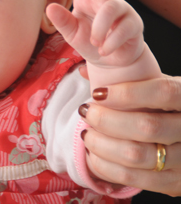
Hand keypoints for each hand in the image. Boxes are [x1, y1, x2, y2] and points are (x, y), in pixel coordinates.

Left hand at [46, 0, 144, 67]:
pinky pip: (123, 28)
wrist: (111, 60)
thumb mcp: (72, 33)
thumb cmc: (90, 41)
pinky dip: (111, 41)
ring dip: (100, 26)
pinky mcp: (134, 24)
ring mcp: (122, 10)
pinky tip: (104, 50)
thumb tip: (49, 7)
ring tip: (94, 42)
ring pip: (112, 7)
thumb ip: (62, 21)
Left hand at [81, 76, 180, 195]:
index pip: (163, 92)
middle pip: (147, 126)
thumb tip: (82, 71)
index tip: (98, 93)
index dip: (128, 93)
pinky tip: (93, 154)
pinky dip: (107, 166)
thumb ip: (125, 78)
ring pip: (138, 155)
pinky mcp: (175, 183)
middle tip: (86, 112)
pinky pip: (135, 178)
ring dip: (102, 144)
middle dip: (107, 120)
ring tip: (87, 133)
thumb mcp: (155, 86)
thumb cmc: (163, 107)